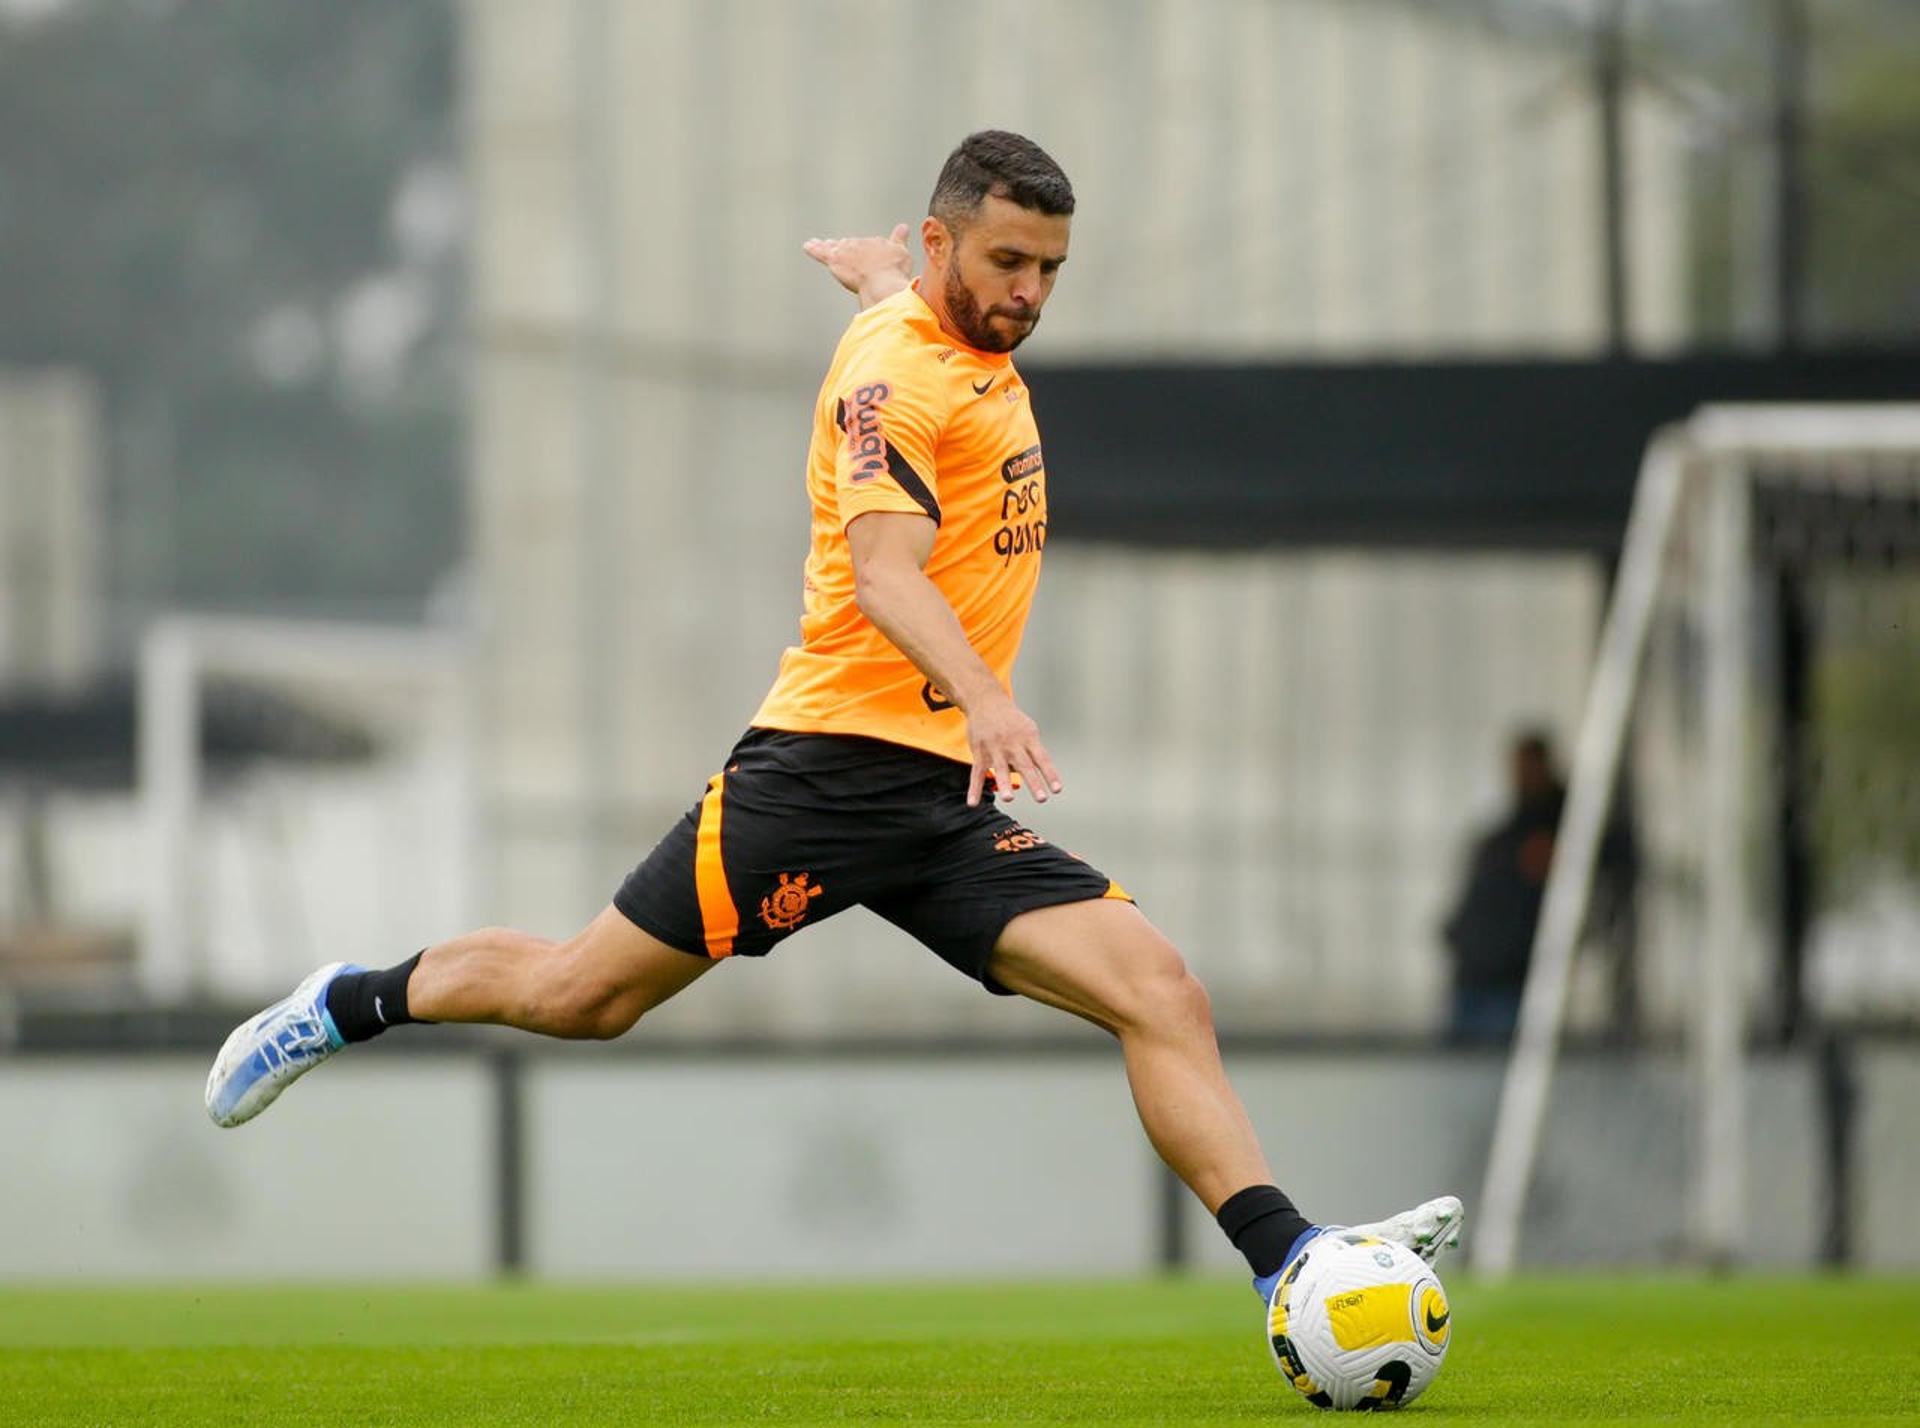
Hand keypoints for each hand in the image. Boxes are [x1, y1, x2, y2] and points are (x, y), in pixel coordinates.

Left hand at [803, 224, 912, 306]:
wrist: (881, 281)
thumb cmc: (894, 270)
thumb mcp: (901, 252)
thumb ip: (899, 239)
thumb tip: (904, 227)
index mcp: (875, 242)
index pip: (866, 245)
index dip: (864, 249)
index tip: (863, 251)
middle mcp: (858, 244)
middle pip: (848, 245)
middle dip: (844, 247)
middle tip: (836, 245)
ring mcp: (845, 251)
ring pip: (834, 247)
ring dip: (828, 246)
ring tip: (820, 244)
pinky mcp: (833, 259)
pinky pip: (820, 252)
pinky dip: (814, 248)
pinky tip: (807, 246)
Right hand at [964, 689, 1063, 806]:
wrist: (986, 701)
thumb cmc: (1010, 719)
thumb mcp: (1028, 729)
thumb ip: (1032, 752)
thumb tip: (1035, 774)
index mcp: (1028, 738)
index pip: (1043, 759)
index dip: (1050, 774)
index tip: (1057, 789)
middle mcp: (1013, 744)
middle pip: (1025, 765)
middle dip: (1034, 783)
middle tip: (1041, 798)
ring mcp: (995, 749)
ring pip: (1000, 768)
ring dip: (1004, 784)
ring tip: (1009, 798)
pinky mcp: (980, 753)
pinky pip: (977, 773)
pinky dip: (974, 789)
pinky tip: (973, 802)